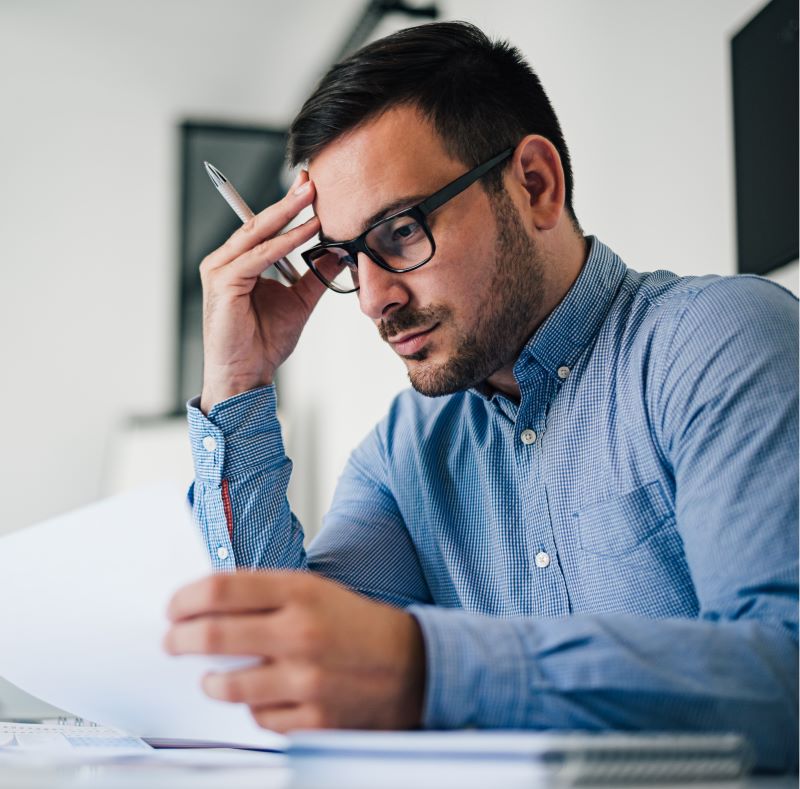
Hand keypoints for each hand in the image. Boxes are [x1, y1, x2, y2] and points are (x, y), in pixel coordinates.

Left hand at [164, 571, 425, 731]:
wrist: (412, 666)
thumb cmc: (357, 625)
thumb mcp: (316, 590)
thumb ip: (265, 593)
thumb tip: (206, 603)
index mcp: (301, 592)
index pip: (220, 589)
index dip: (184, 600)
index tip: (174, 608)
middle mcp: (300, 633)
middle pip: (211, 636)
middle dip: (178, 640)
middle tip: (172, 641)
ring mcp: (305, 680)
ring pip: (225, 685)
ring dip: (209, 680)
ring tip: (211, 676)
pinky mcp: (312, 720)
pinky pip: (256, 717)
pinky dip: (251, 706)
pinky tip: (262, 694)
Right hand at [199, 172, 324, 413]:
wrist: (246, 374)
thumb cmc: (263, 342)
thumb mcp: (299, 302)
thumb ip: (314, 277)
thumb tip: (337, 254)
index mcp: (238, 263)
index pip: (265, 227)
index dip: (288, 207)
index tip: (312, 187)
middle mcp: (224, 261)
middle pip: (260, 223)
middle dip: (288, 201)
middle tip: (312, 181)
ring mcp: (219, 270)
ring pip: (258, 234)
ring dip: (287, 215)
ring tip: (312, 198)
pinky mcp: (223, 282)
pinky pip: (259, 256)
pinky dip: (284, 243)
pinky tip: (306, 233)